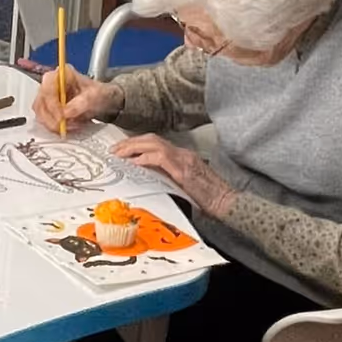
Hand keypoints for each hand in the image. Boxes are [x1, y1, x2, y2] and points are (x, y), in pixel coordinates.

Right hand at [33, 65, 124, 132]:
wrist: (102, 101)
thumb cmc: (97, 94)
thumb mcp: (94, 96)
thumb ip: (80, 103)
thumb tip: (66, 113)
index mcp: (62, 74)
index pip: (48, 87)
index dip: (52, 104)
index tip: (62, 117)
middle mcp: (50, 84)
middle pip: (41, 102)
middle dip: (53, 118)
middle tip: (66, 127)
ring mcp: (47, 96)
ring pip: (41, 113)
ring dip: (54, 124)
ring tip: (71, 127)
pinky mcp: (47, 108)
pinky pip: (44, 120)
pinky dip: (54, 127)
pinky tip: (68, 128)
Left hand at [111, 133, 237, 218]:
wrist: (226, 202)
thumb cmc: (208, 198)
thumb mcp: (183, 185)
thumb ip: (167, 177)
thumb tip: (148, 177)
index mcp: (182, 156)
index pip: (156, 143)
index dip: (137, 143)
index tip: (122, 150)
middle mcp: (183, 154)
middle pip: (152, 138)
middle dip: (130, 142)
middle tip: (114, 149)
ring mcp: (184, 159)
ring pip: (154, 143)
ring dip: (133, 147)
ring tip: (119, 153)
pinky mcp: (184, 170)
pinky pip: (161, 157)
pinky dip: (145, 158)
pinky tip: (134, 162)